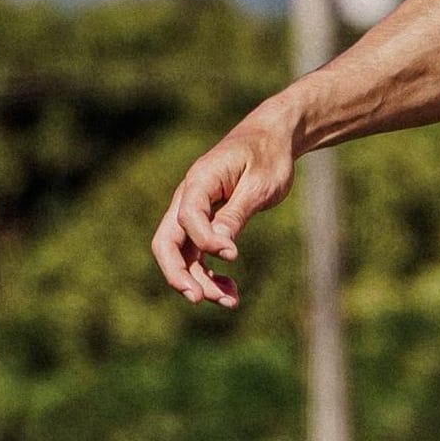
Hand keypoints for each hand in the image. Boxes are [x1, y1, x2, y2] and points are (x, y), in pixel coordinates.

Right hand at [150, 115, 296, 307]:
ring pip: (184, 255)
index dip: (205, 241)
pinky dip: (210, 274)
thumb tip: (219, 247)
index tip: (232, 256)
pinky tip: (231, 290)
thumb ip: (237, 213)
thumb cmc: (268, 156)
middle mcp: (189, 197)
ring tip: (230, 301)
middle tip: (198, 299)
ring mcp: (194, 212)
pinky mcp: (205, 223)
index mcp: (200, 180)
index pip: (188, 216)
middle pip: (167, 241)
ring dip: (201, 281)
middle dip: (179, 274)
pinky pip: (198, 255)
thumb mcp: (260, 184)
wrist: (271, 138)